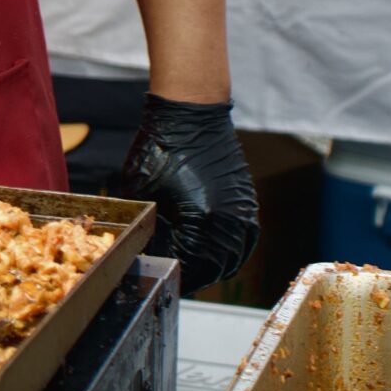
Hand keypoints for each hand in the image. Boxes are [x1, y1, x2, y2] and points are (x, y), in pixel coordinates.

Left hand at [110, 96, 257, 293]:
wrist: (191, 112)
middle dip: (195, 277)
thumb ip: (148, 228)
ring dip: (215, 267)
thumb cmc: (161, 147)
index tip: (162, 277)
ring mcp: (243, 210)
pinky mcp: (247, 200)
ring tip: (194, 270)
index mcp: (203, 219)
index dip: (176, 276)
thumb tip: (149, 254)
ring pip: (235, 257)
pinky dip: (232, 252)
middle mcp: (230, 219)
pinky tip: (216, 255)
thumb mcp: (143, 193)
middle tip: (176, 278)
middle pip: (215, 267)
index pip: (192, 267)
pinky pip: (246, 240)